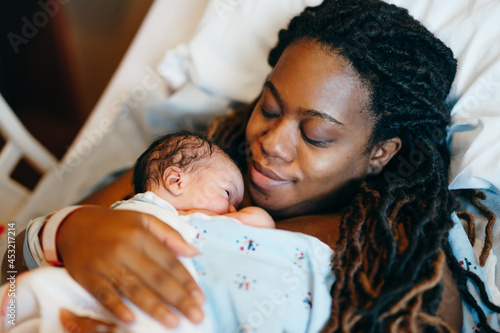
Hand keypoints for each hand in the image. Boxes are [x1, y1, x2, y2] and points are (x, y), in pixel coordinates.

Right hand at [57, 206, 204, 327]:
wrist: (74, 226)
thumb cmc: (115, 225)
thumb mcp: (144, 220)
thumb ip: (170, 235)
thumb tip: (193, 252)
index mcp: (141, 234)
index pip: (169, 261)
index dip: (186, 281)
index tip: (200, 297)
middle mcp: (124, 249)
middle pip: (156, 278)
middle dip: (178, 299)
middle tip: (196, 316)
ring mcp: (105, 264)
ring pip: (134, 289)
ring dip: (155, 308)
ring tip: (173, 322)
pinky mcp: (88, 277)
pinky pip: (104, 295)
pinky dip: (117, 308)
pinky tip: (132, 321)